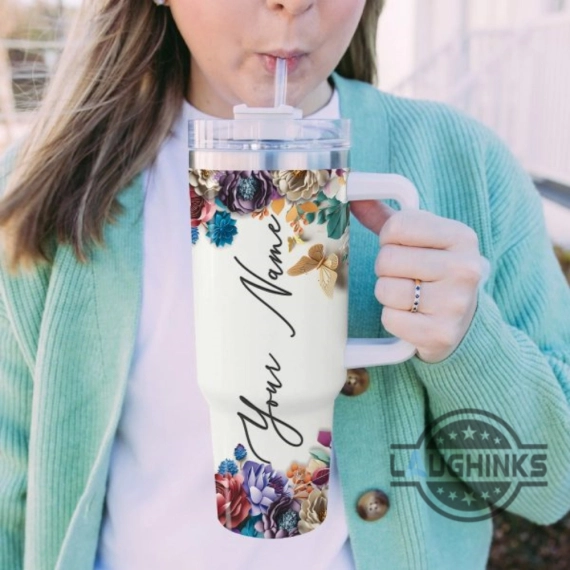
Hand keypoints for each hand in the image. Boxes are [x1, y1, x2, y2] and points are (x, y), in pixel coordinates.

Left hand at [350, 200, 484, 363]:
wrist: (463, 322)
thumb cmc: (434, 272)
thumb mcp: (421, 240)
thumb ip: (388, 218)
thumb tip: (354, 198)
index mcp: (461, 237)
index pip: (397, 226)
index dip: (388, 239)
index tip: (402, 248)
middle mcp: (464, 268)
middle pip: (387, 259)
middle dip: (386, 269)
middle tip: (404, 276)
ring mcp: (455, 303)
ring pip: (385, 290)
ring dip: (387, 294)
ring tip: (408, 296)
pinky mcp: (440, 333)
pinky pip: (390, 318)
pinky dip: (392, 318)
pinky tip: (411, 316)